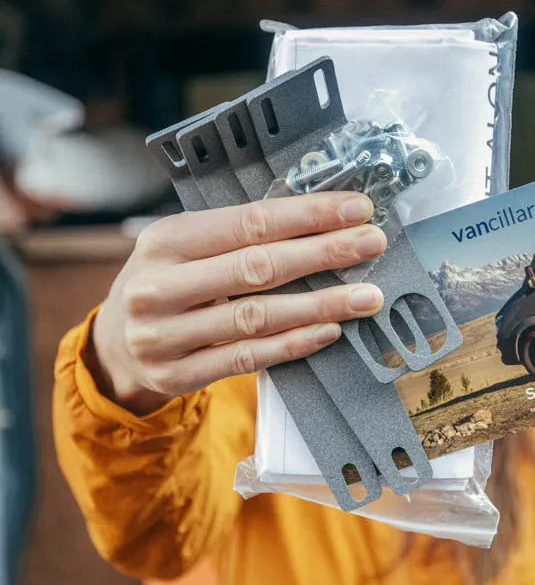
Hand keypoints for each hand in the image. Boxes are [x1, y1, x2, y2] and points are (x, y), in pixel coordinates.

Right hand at [87, 192, 386, 414]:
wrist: (114, 344)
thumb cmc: (169, 282)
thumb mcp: (185, 247)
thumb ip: (238, 236)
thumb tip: (323, 220)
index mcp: (165, 239)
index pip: (250, 221)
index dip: (309, 215)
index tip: (358, 209)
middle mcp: (159, 286)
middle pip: (257, 267)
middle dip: (323, 253)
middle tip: (372, 244)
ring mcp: (164, 335)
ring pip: (257, 317)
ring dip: (320, 304)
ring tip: (366, 296)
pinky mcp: (177, 375)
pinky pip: (247, 358)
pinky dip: (292, 344)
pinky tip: (330, 331)